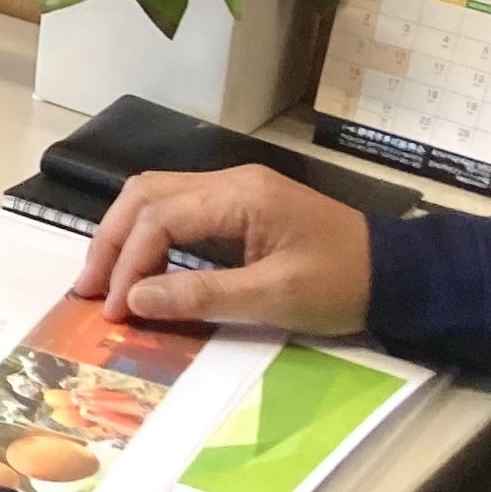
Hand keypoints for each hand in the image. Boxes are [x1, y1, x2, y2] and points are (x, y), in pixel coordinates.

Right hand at [74, 166, 374, 332]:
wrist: (401, 273)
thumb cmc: (343, 285)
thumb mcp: (275, 298)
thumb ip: (201, 295)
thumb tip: (135, 299)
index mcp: (239, 196)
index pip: (159, 218)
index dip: (127, 263)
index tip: (115, 310)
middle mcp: (229, 181)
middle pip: (144, 195)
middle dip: (111, 242)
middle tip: (89, 290)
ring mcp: (234, 189)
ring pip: (155, 196)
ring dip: (124, 235)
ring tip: (105, 280)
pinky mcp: (240, 205)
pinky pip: (176, 209)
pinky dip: (148, 235)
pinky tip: (140, 267)